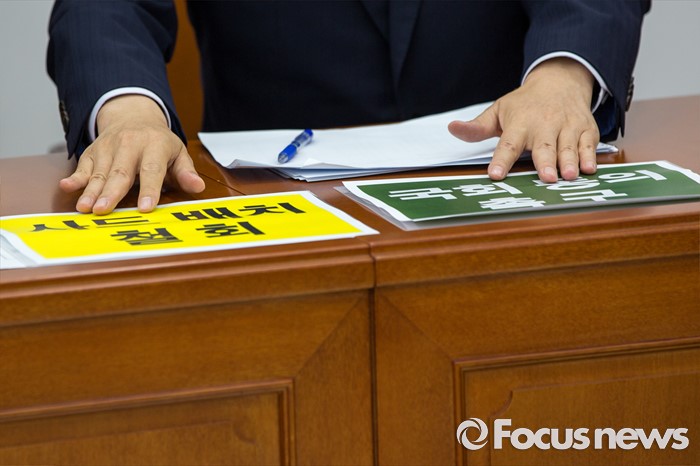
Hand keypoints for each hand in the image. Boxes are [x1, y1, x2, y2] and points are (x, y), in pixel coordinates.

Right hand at [59, 95, 204, 214]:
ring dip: (91, 191)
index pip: (151, 170)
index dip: (149, 189)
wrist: (133, 116)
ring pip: (100, 172)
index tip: (145, 207)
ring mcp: (109, 148)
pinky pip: (83, 165)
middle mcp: (130, 144)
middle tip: (104, 210)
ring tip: (86, 208)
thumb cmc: (159, 143)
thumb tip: (198, 187)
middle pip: (121, 172)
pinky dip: (75, 177)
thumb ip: (186, 172)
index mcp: (154, 145)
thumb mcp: (178, 153)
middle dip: (112, 192)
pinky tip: (67, 187)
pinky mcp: (93, 151)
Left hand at [448, 57, 598, 182]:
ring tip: (567, 176)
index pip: (508, 144)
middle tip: (546, 177)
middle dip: (545, 162)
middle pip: (544, 146)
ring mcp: (567, 127)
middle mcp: (544, 125)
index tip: (495, 174)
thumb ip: (477, 127)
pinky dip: (590, 155)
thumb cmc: (525, 104)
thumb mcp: (498, 111)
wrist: (559, 81)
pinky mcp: (585, 129)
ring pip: (568, 146)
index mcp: (519, 124)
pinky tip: (589, 168)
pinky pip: (588, 143)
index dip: (501, 160)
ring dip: (569, 162)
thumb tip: (452, 128)